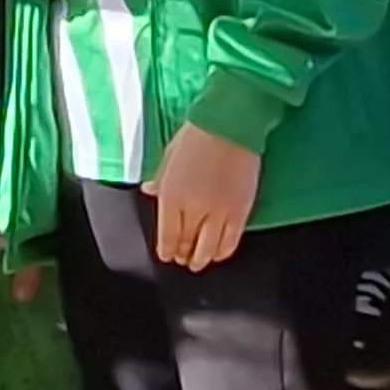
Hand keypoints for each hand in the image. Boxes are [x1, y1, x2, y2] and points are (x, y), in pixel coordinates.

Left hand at [143, 124, 259, 269]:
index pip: (168, 235)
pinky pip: (231, 240)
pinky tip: (218, 254)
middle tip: (183, 261)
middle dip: (184, 255)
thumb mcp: (168, 156)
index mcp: (171, 196)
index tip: (167, 256)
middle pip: (187, 243)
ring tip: (198, 263)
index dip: (167, 250)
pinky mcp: (241, 211)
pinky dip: (223, 251)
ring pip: (209, 248)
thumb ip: (159, 178)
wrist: (229, 126)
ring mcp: (219, 213)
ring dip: (202, 259)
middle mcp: (194, 209)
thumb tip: (149, 192)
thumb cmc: (195, 136)